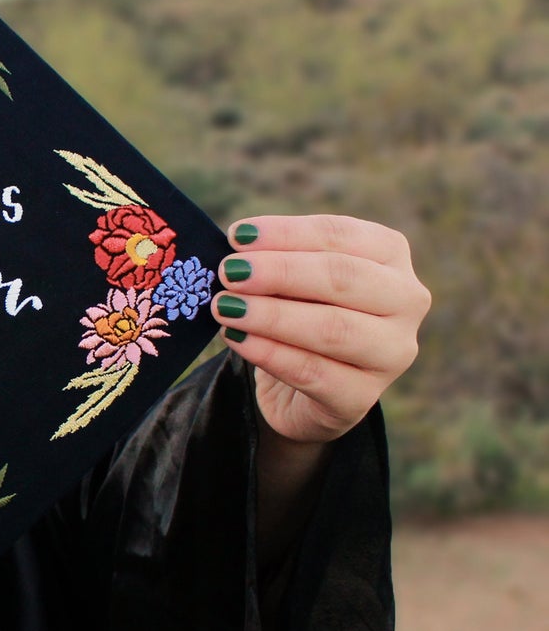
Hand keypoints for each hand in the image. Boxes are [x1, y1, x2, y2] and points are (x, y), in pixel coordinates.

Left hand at [212, 215, 430, 444]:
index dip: (288, 234)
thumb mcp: (291, 279)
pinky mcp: (362, 396)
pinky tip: (236, 338)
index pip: (342, 236)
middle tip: (229, 271)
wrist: (299, 387)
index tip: (238, 236)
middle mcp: (405, 300)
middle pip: (344, 278)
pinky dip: (269, 353)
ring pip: (333, 328)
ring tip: (225, 307)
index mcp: (389, 255)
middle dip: (280, 272)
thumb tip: (238, 246)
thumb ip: (276, 260)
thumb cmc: (297, 312)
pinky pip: (313, 372)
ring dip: (272, 315)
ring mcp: (392, 352)